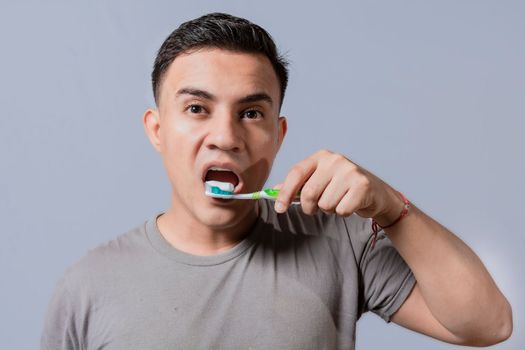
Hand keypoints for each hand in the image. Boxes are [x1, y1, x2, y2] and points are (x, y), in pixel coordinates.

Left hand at [274, 149, 403, 224]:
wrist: (376, 193)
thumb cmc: (343, 187)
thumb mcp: (319, 181)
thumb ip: (298, 185)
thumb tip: (273, 192)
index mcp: (321, 156)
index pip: (296, 173)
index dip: (285, 193)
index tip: (279, 208)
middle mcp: (335, 160)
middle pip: (309, 193)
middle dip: (310, 207)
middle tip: (317, 208)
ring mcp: (350, 171)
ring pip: (325, 204)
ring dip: (329, 210)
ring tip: (339, 201)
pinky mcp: (362, 186)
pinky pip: (341, 210)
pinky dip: (343, 212)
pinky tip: (350, 203)